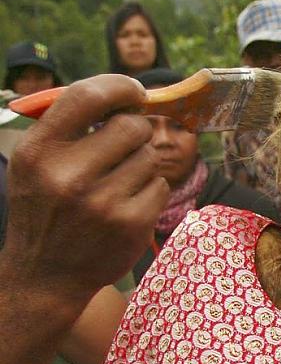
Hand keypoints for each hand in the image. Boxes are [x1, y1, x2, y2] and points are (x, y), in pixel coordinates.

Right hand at [2, 74, 169, 299]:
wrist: (46, 276)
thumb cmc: (46, 210)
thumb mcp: (35, 165)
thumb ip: (70, 127)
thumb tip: (125, 93)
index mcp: (39, 152)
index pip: (86, 96)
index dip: (118, 86)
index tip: (134, 91)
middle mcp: (69, 175)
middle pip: (133, 126)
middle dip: (135, 133)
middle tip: (123, 149)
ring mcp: (103, 202)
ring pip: (150, 157)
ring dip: (141, 166)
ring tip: (116, 186)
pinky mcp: (131, 224)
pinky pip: (161, 187)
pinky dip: (150, 192)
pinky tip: (126, 207)